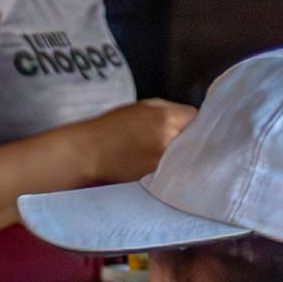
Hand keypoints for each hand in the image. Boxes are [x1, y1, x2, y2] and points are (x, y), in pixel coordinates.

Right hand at [82, 99, 196, 183]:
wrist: (87, 152)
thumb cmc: (108, 128)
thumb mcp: (139, 107)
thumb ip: (166, 110)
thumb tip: (186, 118)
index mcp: (164, 115)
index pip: (194, 117)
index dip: (188, 121)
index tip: (183, 124)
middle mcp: (168, 137)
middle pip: (192, 137)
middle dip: (185, 137)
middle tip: (171, 137)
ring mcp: (162, 158)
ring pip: (182, 155)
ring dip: (176, 153)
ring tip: (155, 150)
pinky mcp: (155, 174)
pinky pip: (170, 168)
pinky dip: (164, 165)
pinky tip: (149, 161)